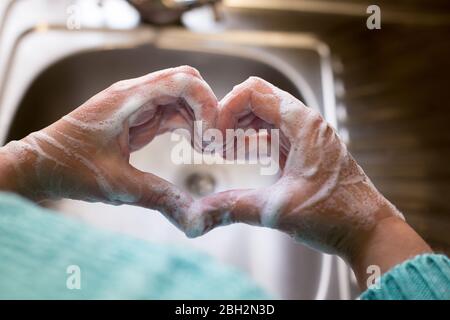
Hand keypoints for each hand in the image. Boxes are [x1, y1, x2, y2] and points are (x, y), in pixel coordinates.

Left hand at [0, 66, 217, 231]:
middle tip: (211, 143)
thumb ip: (158, 197)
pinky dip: (188, 124)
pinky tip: (192, 144)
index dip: (206, 104)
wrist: (43, 166)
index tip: (210, 137)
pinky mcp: (138, 115)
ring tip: (205, 148)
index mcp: (128, 99)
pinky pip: (172, 111)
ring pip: (182, 97)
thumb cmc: (70, 169)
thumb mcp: (117, 186)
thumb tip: (193, 217)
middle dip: (207, 109)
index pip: (183, 81)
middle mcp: (135, 94)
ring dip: (199, 118)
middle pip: (187, 83)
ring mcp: (137, 103)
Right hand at [194, 76, 405, 252]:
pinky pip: (274, 132)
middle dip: (230, 116)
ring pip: (265, 115)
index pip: (253, 92)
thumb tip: (197, 215)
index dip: (226, 108)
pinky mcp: (306, 150)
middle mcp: (306, 123)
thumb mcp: (277, 209)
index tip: (214, 136)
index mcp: (303, 124)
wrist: (368, 232)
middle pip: (258, 99)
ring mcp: (308, 136)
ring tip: (224, 149)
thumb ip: (233, 206)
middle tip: (214, 143)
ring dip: (241, 127)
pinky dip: (254, 139)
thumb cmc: (336, 216)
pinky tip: (241, 155)